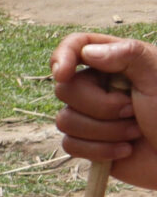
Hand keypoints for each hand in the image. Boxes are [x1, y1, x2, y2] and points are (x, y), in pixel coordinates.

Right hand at [52, 34, 156, 191]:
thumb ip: (128, 55)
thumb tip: (87, 52)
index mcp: (114, 63)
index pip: (76, 46)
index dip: (62, 56)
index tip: (63, 74)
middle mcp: (98, 86)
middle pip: (65, 89)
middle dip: (100, 106)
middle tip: (132, 111)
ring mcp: (90, 115)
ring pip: (65, 120)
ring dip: (105, 131)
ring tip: (135, 132)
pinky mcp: (87, 142)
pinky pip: (70, 144)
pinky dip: (100, 150)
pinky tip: (125, 150)